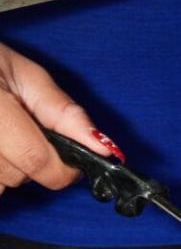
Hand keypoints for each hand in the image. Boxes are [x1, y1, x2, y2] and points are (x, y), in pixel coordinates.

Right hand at [0, 43, 119, 195]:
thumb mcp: (22, 73)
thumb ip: (61, 111)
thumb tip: (102, 147)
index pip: (35, 159)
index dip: (62, 168)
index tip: (71, 160)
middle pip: (17, 175)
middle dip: (33, 163)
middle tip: (24, 132)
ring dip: (8, 169)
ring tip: (2, 136)